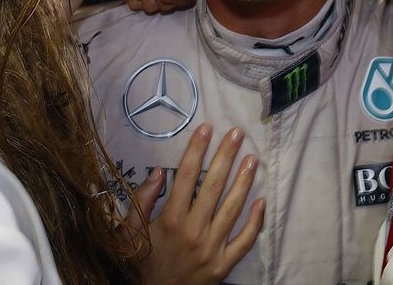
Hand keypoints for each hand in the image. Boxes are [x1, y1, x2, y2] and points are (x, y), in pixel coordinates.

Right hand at [129, 123, 264, 283]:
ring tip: (252, 159)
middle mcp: (193, 231)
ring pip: (233, 208)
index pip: (187, 176)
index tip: (205, 129)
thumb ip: (141, 201)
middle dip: (226, 156)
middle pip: (214, 186)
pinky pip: (245, 240)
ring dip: (244, 181)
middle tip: (237, 134)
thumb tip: (159, 172)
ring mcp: (212, 248)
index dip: (196, 149)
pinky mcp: (224, 264)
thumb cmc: (142, 262)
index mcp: (170, 220)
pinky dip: (255, 221)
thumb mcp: (130, 232)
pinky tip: (261, 201)